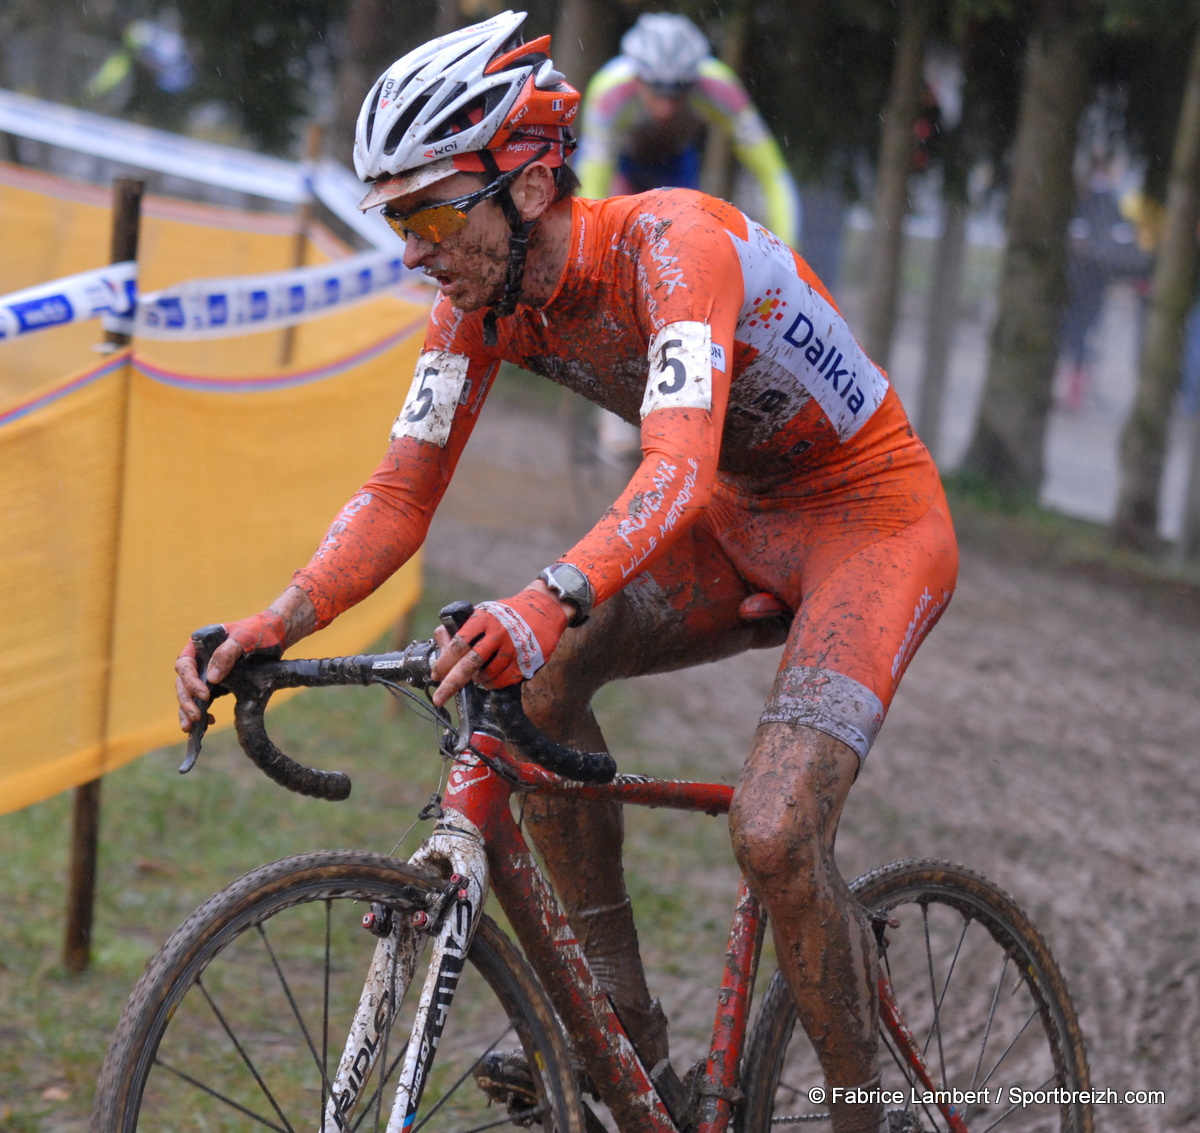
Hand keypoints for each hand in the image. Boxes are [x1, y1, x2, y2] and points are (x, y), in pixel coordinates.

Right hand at [174, 610, 285, 731]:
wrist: (275, 636)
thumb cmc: (258, 632)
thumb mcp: (243, 638)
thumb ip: (227, 654)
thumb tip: (211, 678)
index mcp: (199, 645)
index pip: (185, 665)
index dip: (190, 681)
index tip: (204, 694)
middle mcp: (199, 660)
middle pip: (183, 682)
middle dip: (186, 701)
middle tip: (195, 717)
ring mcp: (207, 673)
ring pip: (190, 694)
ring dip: (188, 710)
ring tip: (191, 728)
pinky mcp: (218, 684)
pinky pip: (204, 700)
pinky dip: (203, 711)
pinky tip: (209, 721)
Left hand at [431, 585, 569, 705]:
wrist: (544, 609)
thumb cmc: (508, 612)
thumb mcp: (485, 611)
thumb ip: (464, 628)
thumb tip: (442, 645)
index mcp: (484, 619)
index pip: (458, 644)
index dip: (444, 662)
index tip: (436, 675)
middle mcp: (498, 633)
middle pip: (469, 664)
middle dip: (451, 684)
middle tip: (439, 698)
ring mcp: (514, 648)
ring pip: (487, 675)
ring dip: (477, 681)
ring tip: (476, 678)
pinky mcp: (526, 660)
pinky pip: (504, 680)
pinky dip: (494, 683)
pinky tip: (491, 679)